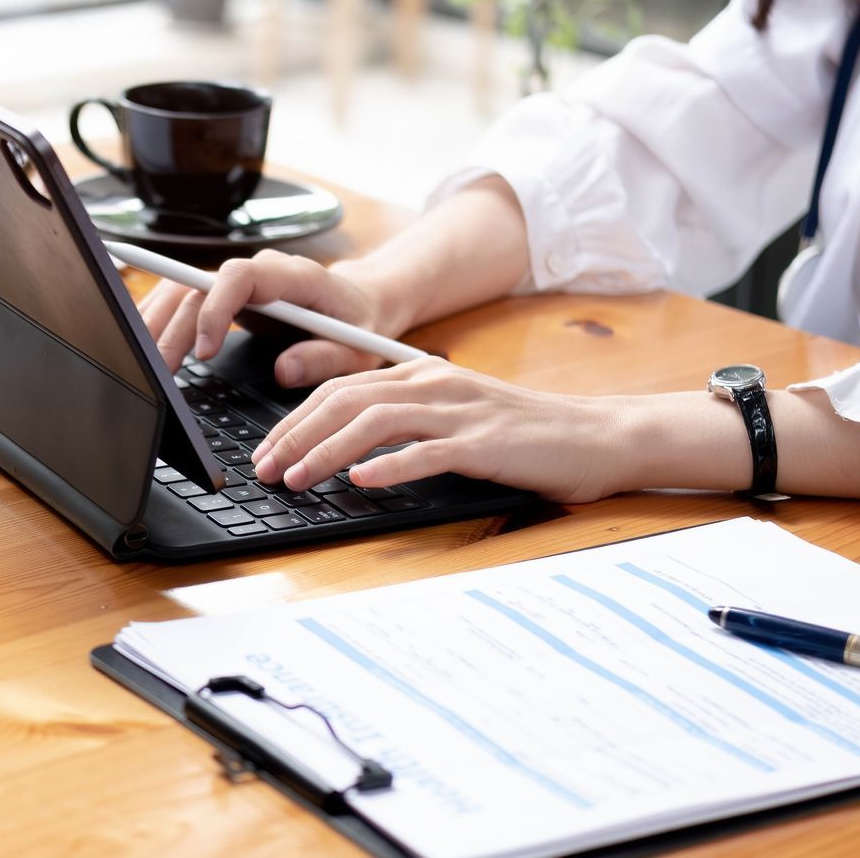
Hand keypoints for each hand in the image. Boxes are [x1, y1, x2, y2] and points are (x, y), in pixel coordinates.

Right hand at [135, 250, 400, 387]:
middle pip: (198, 286)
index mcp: (293, 275)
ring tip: (141, 362)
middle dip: (172, 327)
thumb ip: (325, 358)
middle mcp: (259, 270)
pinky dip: (161, 319)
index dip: (215, 308)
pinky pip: (184, 297)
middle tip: (157, 371)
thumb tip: (286, 371)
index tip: (204, 350)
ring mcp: (239, 280)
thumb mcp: (358, 350)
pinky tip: (144, 343)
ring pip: (182, 288)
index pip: (239, 276)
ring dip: (157, 322)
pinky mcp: (226, 293)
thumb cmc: (361, 325)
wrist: (361, 302)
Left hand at [249, 358, 630, 501]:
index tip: (265, 452)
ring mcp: (459, 412)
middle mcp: (433, 385)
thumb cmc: (521, 434)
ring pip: (374, 422)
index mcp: (420, 376)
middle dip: (295, 436)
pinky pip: (428, 452)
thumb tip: (346, 450)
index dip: (293, 419)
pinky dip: (390, 466)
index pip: (339, 389)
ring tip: (296, 479)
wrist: (596, 436)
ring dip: (326, 452)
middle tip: (264, 470)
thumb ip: (405, 421)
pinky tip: (362, 483)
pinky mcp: (485, 444)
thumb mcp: (453, 415)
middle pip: (344, 401)